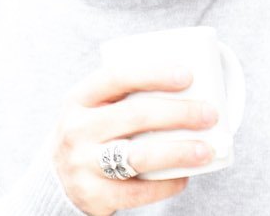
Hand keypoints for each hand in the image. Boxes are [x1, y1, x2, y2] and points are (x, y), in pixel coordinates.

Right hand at [52, 64, 218, 215]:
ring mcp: (81, 164)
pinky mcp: (92, 195)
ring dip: (178, 152)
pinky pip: (137, 192)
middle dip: (179, 113)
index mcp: (80, 98)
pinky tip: (185, 177)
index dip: (152, 74)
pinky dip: (166, 185)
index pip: (116, 77)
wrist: (59, 178)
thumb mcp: (99, 107)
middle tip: (210, 114)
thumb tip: (195, 86)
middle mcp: (76, 129)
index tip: (188, 75)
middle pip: (135, 116)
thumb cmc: (96, 131)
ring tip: (207, 150)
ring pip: (138, 156)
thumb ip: (130, 95)